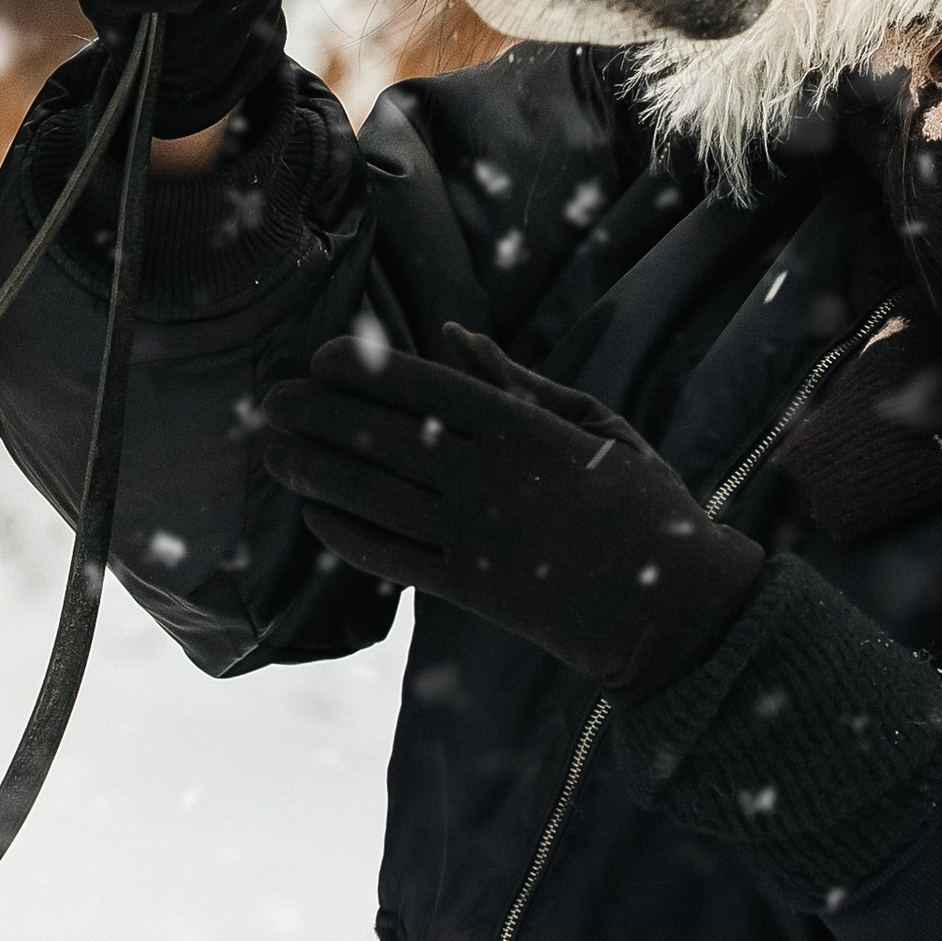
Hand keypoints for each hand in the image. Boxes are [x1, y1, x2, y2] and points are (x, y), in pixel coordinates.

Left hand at [258, 323, 764, 702]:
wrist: (670, 605)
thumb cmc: (640, 500)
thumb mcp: (593, 422)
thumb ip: (516, 381)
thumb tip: (453, 336)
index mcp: (523, 429)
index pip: (424, 387)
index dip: (364, 370)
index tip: (321, 356)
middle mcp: (490, 479)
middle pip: (383, 439)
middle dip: (319, 415)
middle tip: (271, 400)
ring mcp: (475, 537)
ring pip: (374, 498)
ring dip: (315, 473)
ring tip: (274, 453)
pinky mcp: (469, 589)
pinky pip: (390, 558)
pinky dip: (346, 535)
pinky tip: (315, 515)